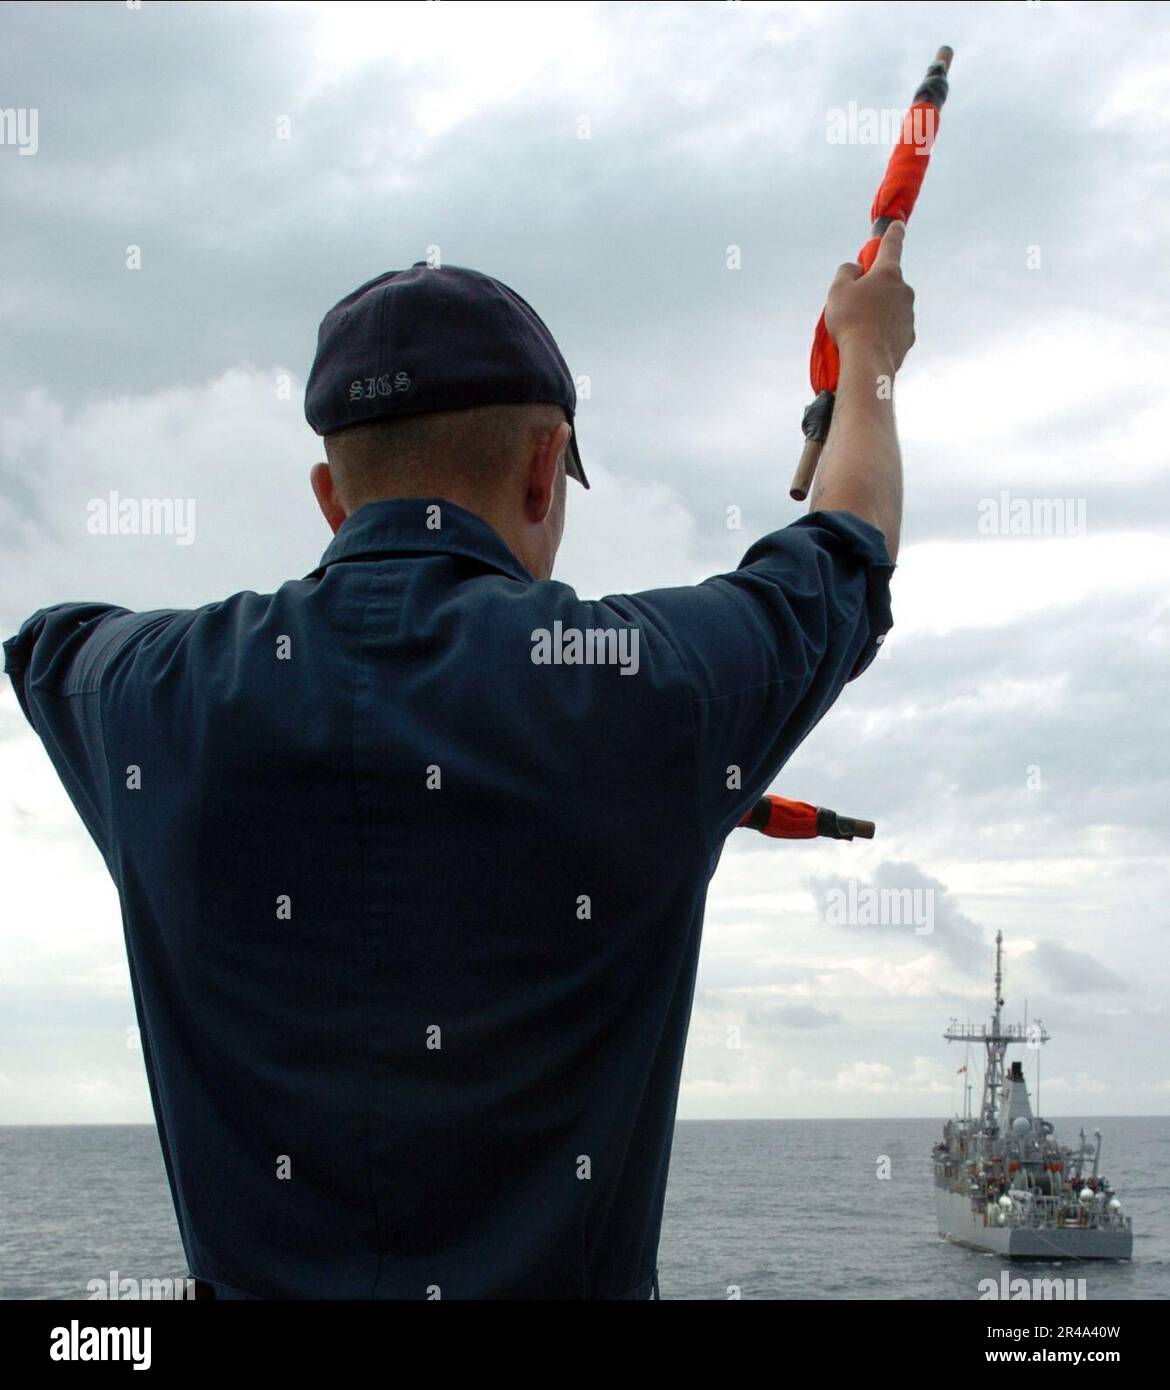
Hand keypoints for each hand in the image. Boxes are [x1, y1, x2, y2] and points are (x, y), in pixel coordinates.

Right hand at [824, 220, 915, 374]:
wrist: (867, 361)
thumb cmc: (850, 321)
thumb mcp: (837, 289)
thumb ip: (847, 271)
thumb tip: (857, 269)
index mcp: (888, 273)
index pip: (892, 245)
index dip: (892, 233)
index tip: (897, 224)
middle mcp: (904, 290)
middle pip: (887, 281)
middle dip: (873, 287)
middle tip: (853, 303)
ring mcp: (909, 314)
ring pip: (890, 306)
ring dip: (877, 311)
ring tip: (858, 329)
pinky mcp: (909, 336)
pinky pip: (893, 327)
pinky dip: (882, 331)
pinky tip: (868, 342)